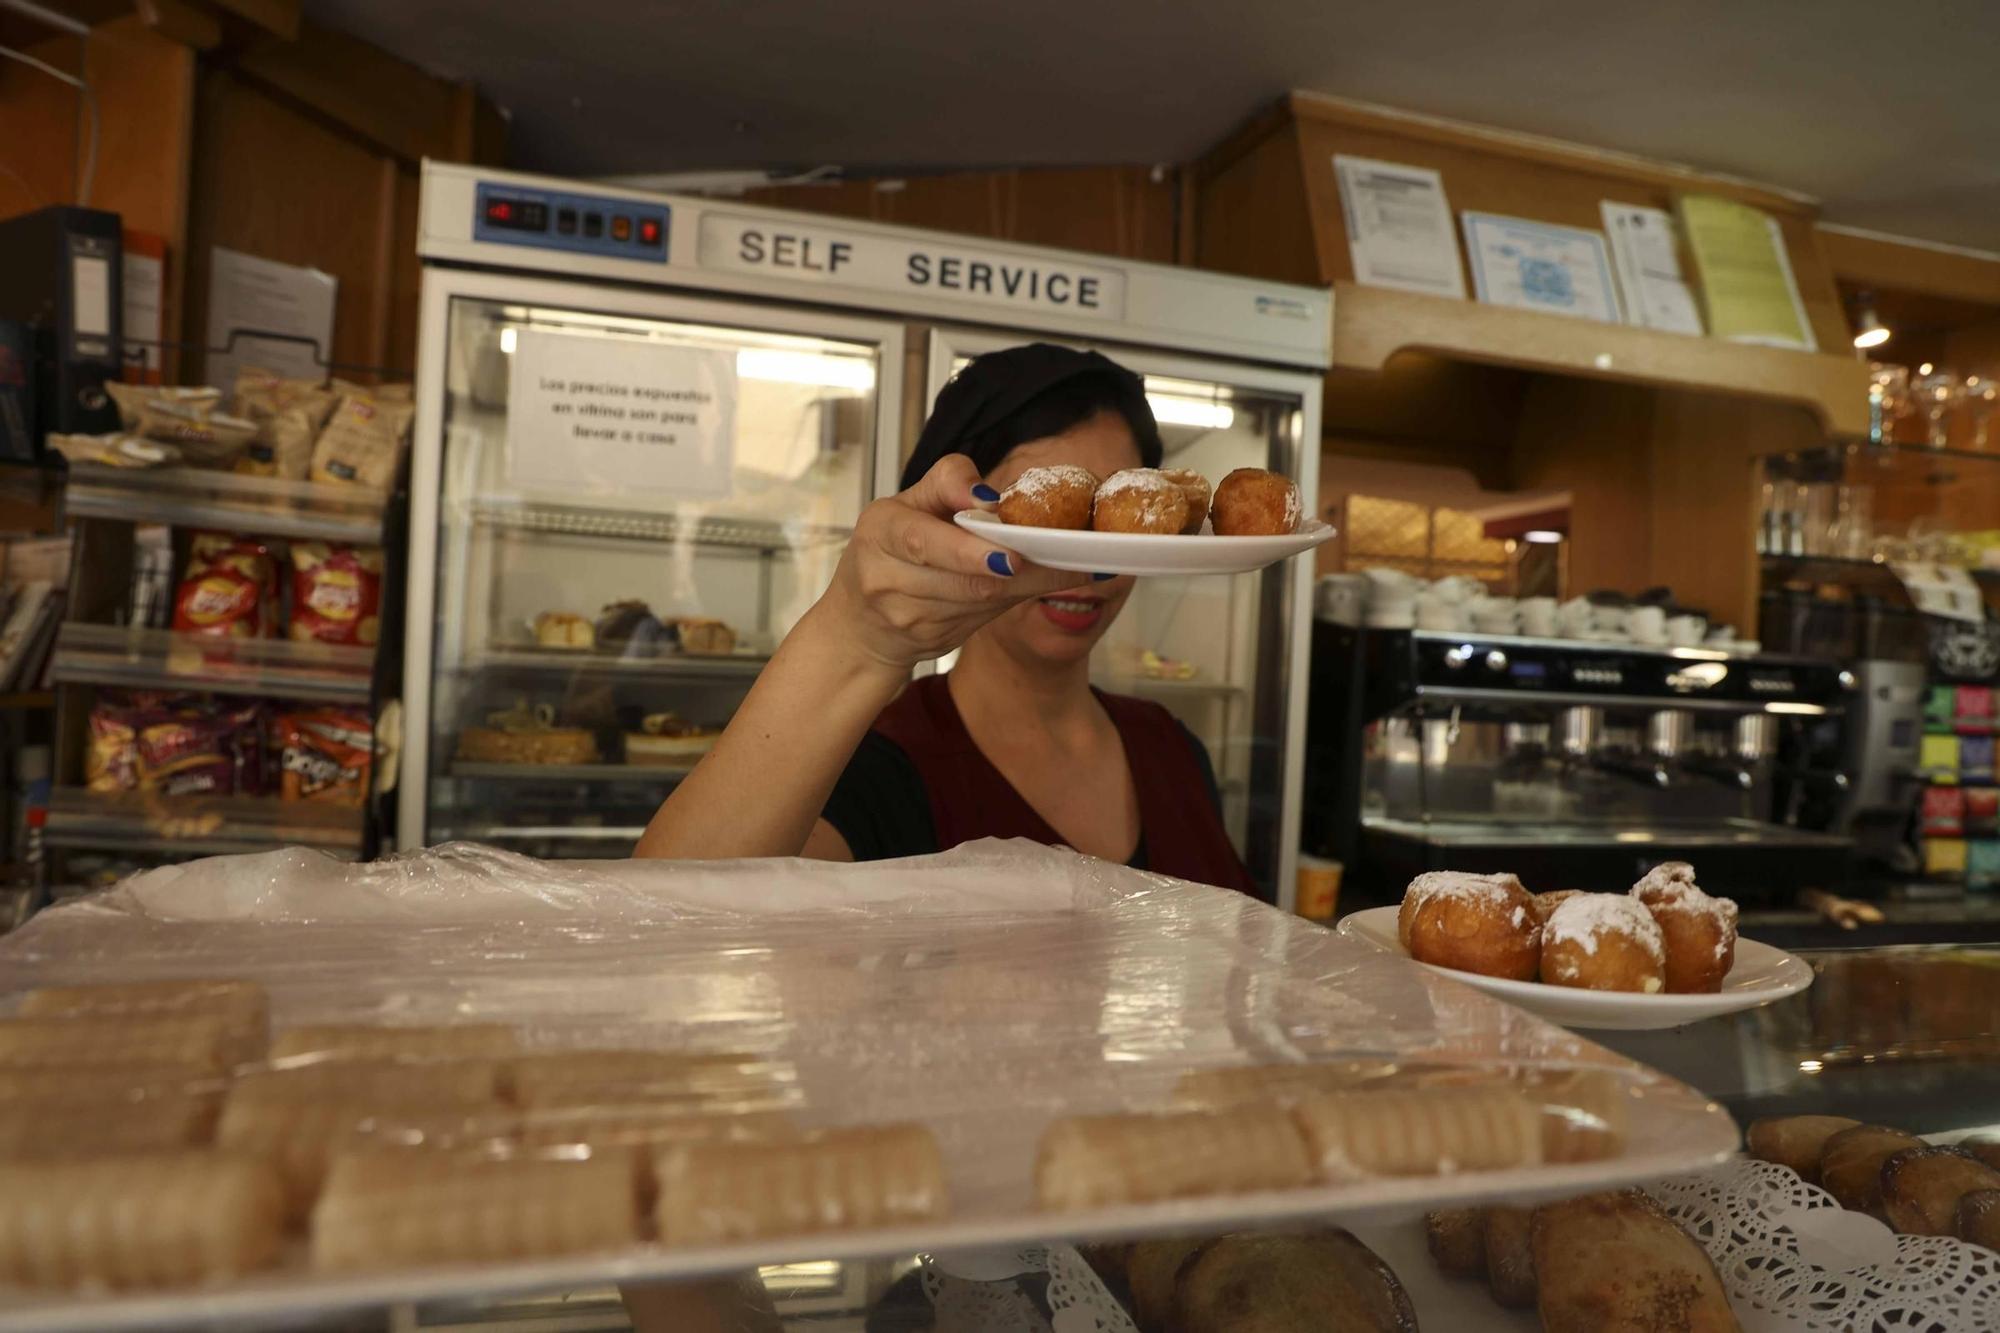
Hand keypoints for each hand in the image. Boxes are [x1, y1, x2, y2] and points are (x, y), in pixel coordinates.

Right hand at [813, 455, 1083, 670]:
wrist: (860, 625)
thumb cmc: (889, 548)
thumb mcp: (906, 503)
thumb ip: (947, 482)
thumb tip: (988, 495)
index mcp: (881, 532)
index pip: (923, 542)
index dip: (968, 552)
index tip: (1011, 556)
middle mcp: (887, 579)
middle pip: (965, 581)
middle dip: (1022, 572)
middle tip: (1070, 559)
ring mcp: (910, 618)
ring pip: (981, 603)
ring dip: (1029, 585)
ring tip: (1072, 565)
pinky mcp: (935, 641)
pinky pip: (985, 618)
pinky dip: (1018, 598)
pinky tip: (1044, 581)